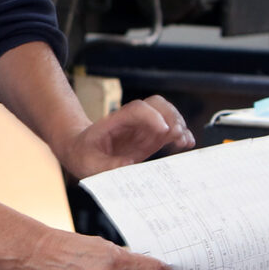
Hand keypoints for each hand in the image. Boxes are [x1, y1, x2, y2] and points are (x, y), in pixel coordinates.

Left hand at [58, 95, 192, 179]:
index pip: (137, 109)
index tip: (163, 130)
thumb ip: (106, 165)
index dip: (152, 116)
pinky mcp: (150, 137)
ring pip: (166, 114)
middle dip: (171, 117)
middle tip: (177, 135)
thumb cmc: (84, 155)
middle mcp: (132, 121)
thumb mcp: (88, 163)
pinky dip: (180, 134)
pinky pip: (169, 129)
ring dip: (179, 124)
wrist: (82, 151)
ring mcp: (143, 127)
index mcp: (115, 121)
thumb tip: (128, 164)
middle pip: (156, 105)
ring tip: (183, 142)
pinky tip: (186, 143)